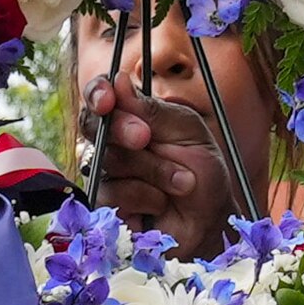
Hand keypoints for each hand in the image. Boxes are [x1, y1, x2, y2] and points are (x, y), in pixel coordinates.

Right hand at [77, 69, 239, 236]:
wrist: (210, 222)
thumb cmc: (203, 174)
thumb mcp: (189, 132)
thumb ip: (154, 110)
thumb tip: (119, 81)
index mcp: (134, 116)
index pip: (101, 95)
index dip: (97, 93)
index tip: (107, 99)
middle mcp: (114, 142)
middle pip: (93, 124)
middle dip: (122, 129)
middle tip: (145, 138)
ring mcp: (107, 174)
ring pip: (108, 160)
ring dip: (152, 170)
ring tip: (181, 182)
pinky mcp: (106, 205)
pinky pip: (112, 192)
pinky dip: (144, 196)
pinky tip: (161, 203)